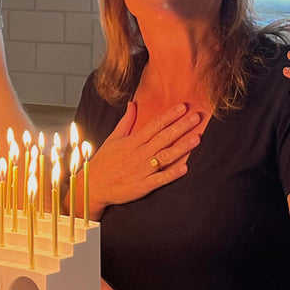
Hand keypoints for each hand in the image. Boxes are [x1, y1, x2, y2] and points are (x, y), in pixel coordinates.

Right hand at [86, 101, 201, 217]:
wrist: (93, 186)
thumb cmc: (103, 162)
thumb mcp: (113, 138)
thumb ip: (126, 121)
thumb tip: (133, 104)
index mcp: (132, 141)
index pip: (154, 125)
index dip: (170, 115)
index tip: (183, 107)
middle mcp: (139, 154)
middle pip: (164, 137)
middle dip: (181, 127)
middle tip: (196, 117)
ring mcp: (142, 170)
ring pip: (165, 156)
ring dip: (182, 147)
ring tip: (197, 138)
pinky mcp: (143, 186)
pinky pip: (160, 179)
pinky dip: (172, 174)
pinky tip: (185, 168)